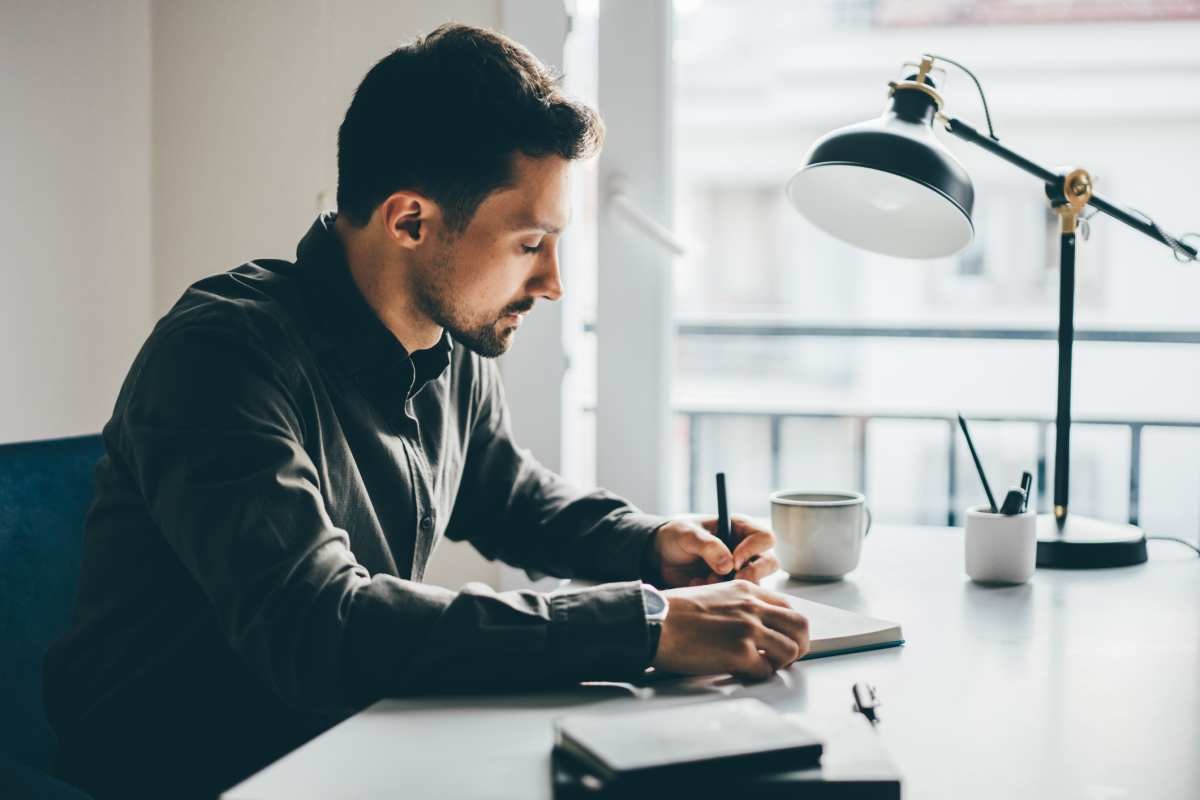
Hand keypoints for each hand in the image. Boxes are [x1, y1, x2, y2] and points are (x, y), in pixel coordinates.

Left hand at [648, 514, 778, 587]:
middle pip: (770, 563)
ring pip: (756, 584)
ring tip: (706, 580)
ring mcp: (740, 572)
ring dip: (733, 587)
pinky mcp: (730, 589)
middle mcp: (746, 551)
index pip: (765, 537)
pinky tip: (698, 585)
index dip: (754, 549)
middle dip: (752, 574)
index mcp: (740, 529)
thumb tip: (728, 565)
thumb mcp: (687, 534)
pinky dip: (719, 596)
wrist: (661, 557)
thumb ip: (707, 545)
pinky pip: (737, 598)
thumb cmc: (677, 536)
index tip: (735, 559)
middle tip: (731, 579)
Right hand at [652, 580, 809, 679]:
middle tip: (786, 657)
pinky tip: (743, 672)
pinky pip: (766, 670)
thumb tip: (753, 625)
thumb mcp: (714, 595)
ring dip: (780, 662)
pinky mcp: (740, 653)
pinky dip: (758, 675)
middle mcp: (753, 607)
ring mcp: (749, 629)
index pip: (787, 606)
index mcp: (747, 590)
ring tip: (763, 666)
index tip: (782, 637)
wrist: (655, 621)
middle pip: (799, 626)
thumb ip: (738, 605)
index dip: (789, 626)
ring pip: (791, 650)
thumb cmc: (674, 612)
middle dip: (799, 645)